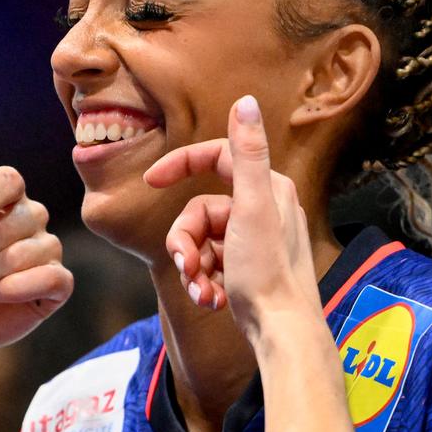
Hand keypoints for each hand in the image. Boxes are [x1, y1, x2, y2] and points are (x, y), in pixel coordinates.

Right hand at [143, 96, 318, 337]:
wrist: (281, 331)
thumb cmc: (267, 272)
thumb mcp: (252, 207)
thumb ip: (248, 152)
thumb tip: (245, 100)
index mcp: (268, 188)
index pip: (216, 158)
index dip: (181, 165)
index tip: (151, 181)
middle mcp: (264, 208)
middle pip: (200, 209)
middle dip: (185, 241)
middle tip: (186, 267)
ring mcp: (254, 240)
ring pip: (201, 240)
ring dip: (192, 267)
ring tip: (200, 291)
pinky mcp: (246, 267)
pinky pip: (210, 263)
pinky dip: (204, 281)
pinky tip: (210, 300)